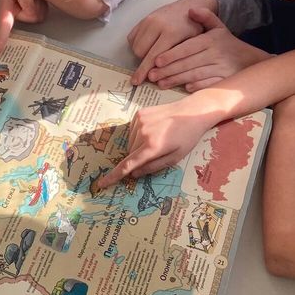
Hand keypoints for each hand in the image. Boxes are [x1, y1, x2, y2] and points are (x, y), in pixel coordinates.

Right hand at [0, 0, 51, 56]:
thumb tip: (29, 11)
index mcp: (6, 5)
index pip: (3, 24)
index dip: (0, 38)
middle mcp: (16, 13)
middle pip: (30, 16)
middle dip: (33, 3)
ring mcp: (26, 15)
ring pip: (38, 15)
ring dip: (39, 1)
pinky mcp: (36, 13)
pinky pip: (44, 12)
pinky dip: (44, 2)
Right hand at [98, 98, 216, 188]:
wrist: (193, 111)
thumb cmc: (188, 137)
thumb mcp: (175, 157)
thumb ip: (153, 167)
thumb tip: (133, 174)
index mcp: (153, 146)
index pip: (128, 164)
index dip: (114, 176)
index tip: (102, 183)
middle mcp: (143, 133)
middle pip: (130, 153)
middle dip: (138, 157)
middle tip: (157, 151)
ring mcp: (140, 121)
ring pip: (130, 142)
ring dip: (139, 145)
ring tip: (158, 138)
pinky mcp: (139, 113)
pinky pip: (132, 131)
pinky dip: (139, 134)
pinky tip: (154, 129)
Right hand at [127, 0, 218, 84]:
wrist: (190, 6)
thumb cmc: (194, 28)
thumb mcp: (192, 44)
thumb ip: (177, 57)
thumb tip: (162, 75)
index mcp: (171, 33)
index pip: (153, 57)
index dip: (145, 71)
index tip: (137, 82)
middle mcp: (156, 25)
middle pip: (140, 52)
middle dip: (144, 63)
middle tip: (153, 67)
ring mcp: (148, 20)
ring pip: (135, 46)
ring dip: (141, 55)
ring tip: (152, 56)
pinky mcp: (142, 19)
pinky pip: (132, 38)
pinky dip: (136, 45)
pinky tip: (147, 46)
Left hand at [148, 8, 270, 91]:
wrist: (252, 60)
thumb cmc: (229, 44)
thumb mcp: (219, 27)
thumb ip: (206, 17)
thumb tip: (191, 8)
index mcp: (211, 40)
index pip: (188, 47)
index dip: (172, 54)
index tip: (157, 61)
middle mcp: (216, 54)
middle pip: (188, 63)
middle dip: (168, 70)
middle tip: (151, 74)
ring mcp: (221, 68)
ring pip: (195, 74)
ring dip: (177, 80)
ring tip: (160, 83)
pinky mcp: (225, 81)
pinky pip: (208, 85)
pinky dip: (196, 87)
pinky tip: (183, 89)